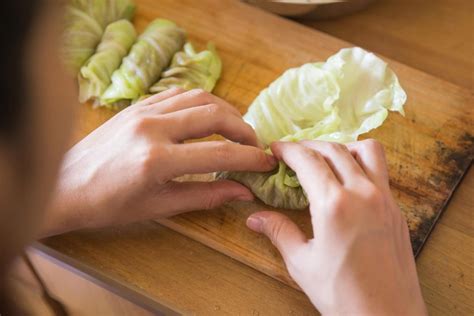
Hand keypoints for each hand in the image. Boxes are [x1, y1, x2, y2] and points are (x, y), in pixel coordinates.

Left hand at [41, 88, 276, 235]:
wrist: (64, 186)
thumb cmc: (107, 206)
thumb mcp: (159, 207)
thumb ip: (205, 196)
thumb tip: (243, 191)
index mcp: (156, 160)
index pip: (218, 154)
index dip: (249, 158)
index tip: (267, 162)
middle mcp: (151, 127)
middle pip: (213, 114)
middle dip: (243, 129)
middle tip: (254, 145)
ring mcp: (141, 111)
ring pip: (198, 97)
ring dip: (224, 110)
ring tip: (235, 130)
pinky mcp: (136, 104)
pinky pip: (177, 94)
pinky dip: (200, 103)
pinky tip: (207, 117)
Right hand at [246, 140, 426, 314]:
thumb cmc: (342, 295)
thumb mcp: (302, 263)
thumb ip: (278, 232)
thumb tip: (254, 218)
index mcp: (334, 205)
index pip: (308, 161)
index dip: (288, 149)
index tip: (275, 148)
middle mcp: (363, 193)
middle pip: (334, 149)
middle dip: (309, 145)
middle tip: (293, 153)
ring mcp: (385, 199)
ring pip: (366, 150)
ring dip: (342, 147)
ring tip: (325, 160)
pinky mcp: (397, 209)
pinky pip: (381, 170)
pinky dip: (361, 163)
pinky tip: (348, 181)